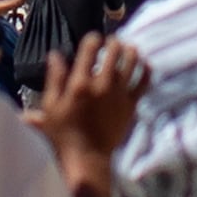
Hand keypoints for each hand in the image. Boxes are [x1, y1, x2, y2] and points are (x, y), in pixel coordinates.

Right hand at [35, 33, 146, 153]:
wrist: (87, 157)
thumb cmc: (63, 134)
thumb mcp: (50, 106)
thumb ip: (54, 78)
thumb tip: (56, 54)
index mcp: (80, 83)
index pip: (90, 48)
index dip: (93, 38)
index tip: (93, 39)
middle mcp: (102, 84)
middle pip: (114, 51)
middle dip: (113, 42)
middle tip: (112, 41)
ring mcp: (119, 94)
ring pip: (131, 62)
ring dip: (130, 50)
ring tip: (127, 48)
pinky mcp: (131, 105)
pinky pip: (143, 82)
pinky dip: (146, 70)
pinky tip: (144, 63)